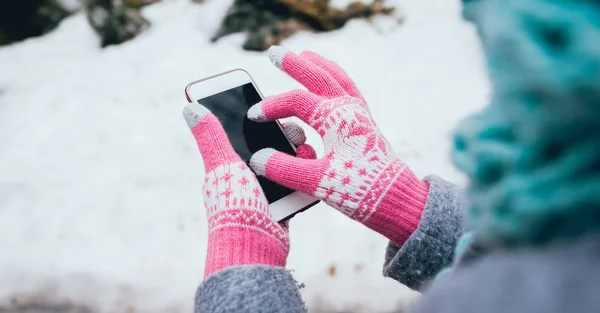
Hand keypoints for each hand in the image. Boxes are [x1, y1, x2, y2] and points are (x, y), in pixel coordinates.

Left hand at [183, 103, 313, 277]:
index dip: (262, 120)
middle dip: (287, 136)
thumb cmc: (233, 202)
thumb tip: (190, 107)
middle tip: (296, 134)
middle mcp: (248, 177)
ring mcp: (266, 191)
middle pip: (272, 147)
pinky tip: (313, 169)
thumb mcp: (221, 162)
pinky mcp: (284, 204)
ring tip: (307, 151)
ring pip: (288, 164)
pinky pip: (298, 184)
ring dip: (300, 156)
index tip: (275, 110)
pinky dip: (307, 176)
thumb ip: (210, 136)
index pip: (246, 133)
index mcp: (230, 165)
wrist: (254, 242)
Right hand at [248, 47, 429, 245]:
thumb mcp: (316, 182)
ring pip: (337, 78)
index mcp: (335, 119)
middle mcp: (348, 109)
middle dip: (294, 64)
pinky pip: (349, 89)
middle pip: (318, 76)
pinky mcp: (366, 123)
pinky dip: (337, 78)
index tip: (253, 116)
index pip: (296, 102)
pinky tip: (331, 80)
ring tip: (305, 55)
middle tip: (274, 53)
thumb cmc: (358, 190)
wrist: (394, 198)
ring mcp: (359, 114)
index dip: (271, 106)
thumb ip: (284, 169)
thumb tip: (258, 158)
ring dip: (318, 65)